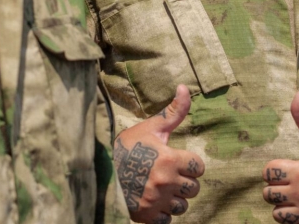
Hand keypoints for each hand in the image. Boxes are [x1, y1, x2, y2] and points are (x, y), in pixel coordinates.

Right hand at [114, 84, 204, 223]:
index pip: (198, 167)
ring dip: (176, 199)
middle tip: (170, 174)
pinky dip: (163, 213)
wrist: (100, 169)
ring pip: (183, 206)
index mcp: (169, 159)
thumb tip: (184, 88)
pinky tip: (155, 202)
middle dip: (185, 181)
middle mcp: (165, 182)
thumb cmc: (127, 146)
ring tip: (163, 189)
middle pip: (194, 188)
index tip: (178, 160)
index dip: (190, 163)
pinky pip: (167, 220)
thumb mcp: (150, 127)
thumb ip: (173, 111)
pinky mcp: (146, 216)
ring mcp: (156, 201)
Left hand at [262, 92, 298, 223]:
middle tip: (289, 181)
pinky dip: (293, 217)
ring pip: (277, 212)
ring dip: (282, 204)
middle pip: (269, 194)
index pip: (268, 172)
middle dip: (276, 187)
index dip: (273, 168)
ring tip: (293, 195)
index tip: (285, 167)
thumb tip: (298, 93)